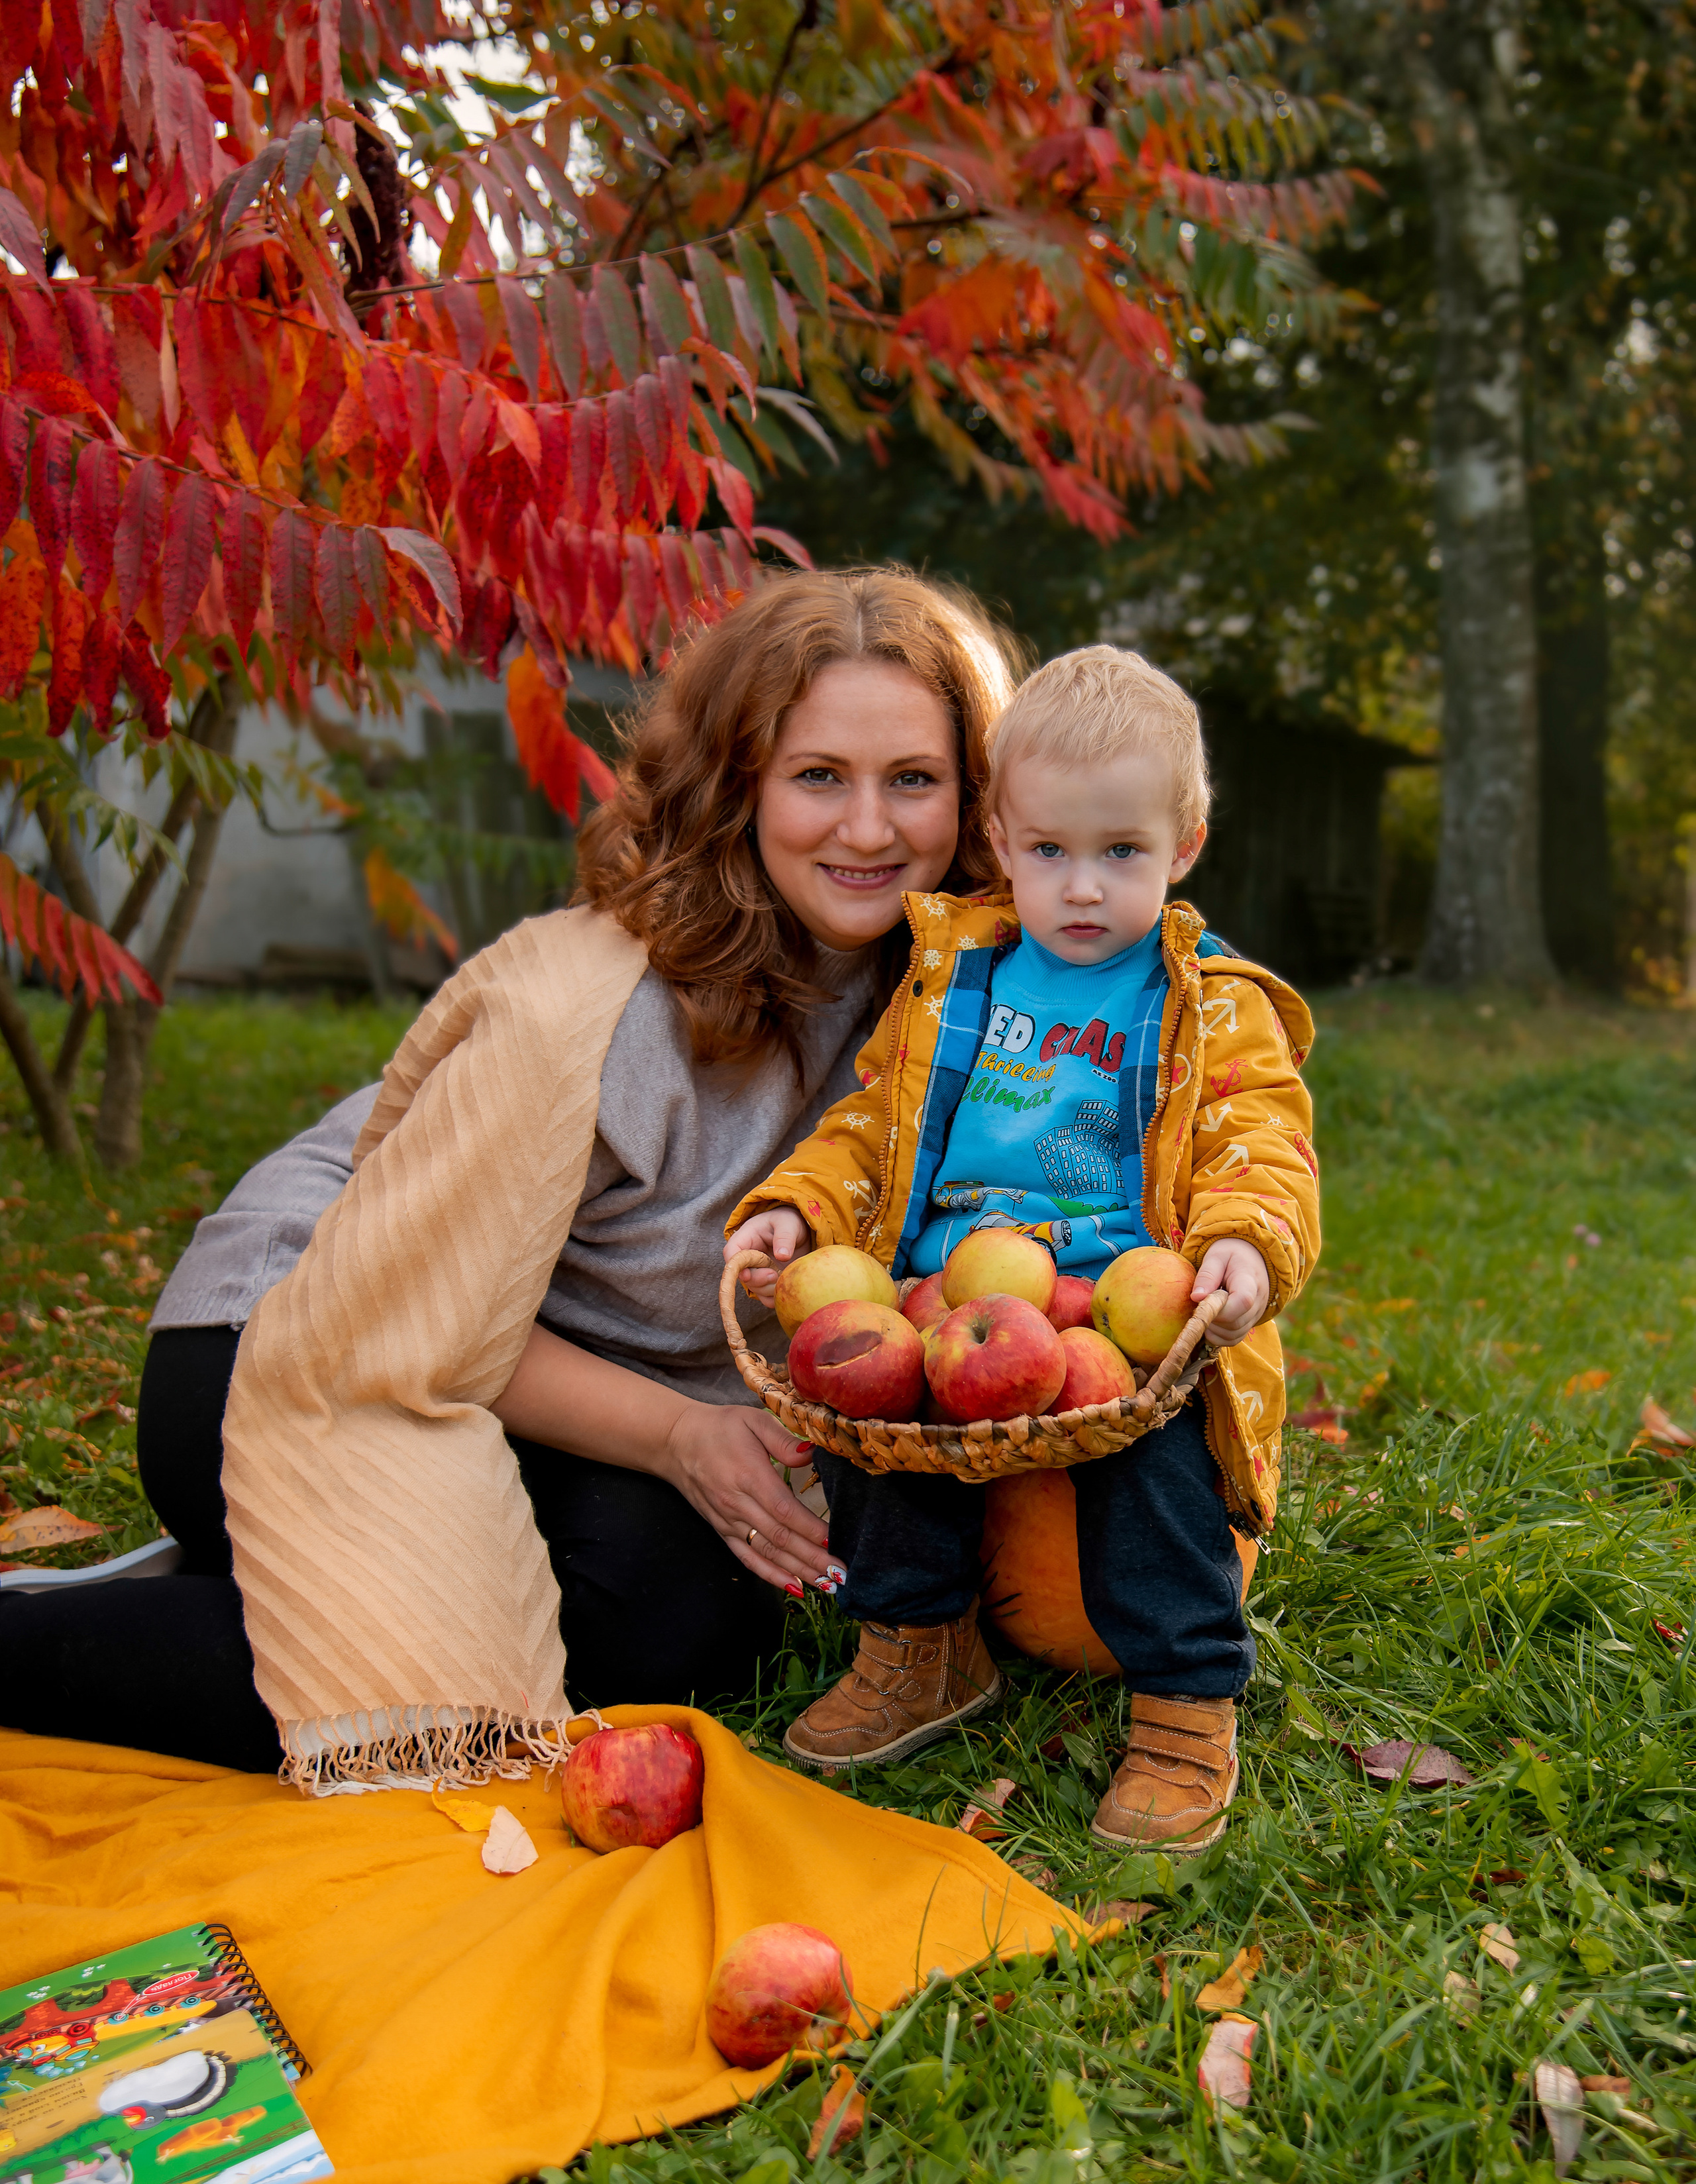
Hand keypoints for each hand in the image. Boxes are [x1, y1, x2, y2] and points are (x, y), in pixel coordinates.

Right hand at [660, 1400, 837, 1593]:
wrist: (676, 1442)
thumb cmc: (719, 1428)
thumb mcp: (752, 1420)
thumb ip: (783, 1439)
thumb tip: (811, 1454)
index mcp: (749, 1475)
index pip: (784, 1510)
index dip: (810, 1529)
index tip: (834, 1541)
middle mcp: (738, 1504)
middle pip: (780, 1538)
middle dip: (812, 1558)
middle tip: (841, 1574)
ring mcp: (728, 1521)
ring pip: (767, 1552)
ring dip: (798, 1570)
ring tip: (827, 1585)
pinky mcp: (722, 1530)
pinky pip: (747, 1557)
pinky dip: (770, 1574)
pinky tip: (793, 1586)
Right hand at [724, 1206, 812, 1306]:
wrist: (799, 1231)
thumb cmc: (788, 1222)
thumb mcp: (788, 1223)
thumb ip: (784, 1237)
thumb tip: (782, 1255)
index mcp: (746, 1238)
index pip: (731, 1253)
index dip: (735, 1266)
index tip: (747, 1274)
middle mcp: (748, 1257)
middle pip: (742, 1275)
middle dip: (758, 1279)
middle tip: (775, 1275)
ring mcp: (757, 1272)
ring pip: (755, 1288)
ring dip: (769, 1288)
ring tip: (785, 1277)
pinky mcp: (768, 1283)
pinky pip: (766, 1297)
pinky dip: (775, 1296)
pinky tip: (786, 1287)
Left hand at [1191, 1239, 1269, 1346]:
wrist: (1251, 1258)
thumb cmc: (1231, 1255)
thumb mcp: (1216, 1256)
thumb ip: (1207, 1275)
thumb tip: (1196, 1298)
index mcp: (1250, 1281)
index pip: (1242, 1302)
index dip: (1220, 1308)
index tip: (1202, 1301)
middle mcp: (1258, 1302)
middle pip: (1235, 1323)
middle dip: (1212, 1318)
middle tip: (1199, 1304)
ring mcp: (1256, 1315)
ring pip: (1233, 1334)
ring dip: (1213, 1329)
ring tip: (1205, 1310)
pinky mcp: (1249, 1323)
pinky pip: (1234, 1339)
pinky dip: (1218, 1336)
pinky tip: (1210, 1320)